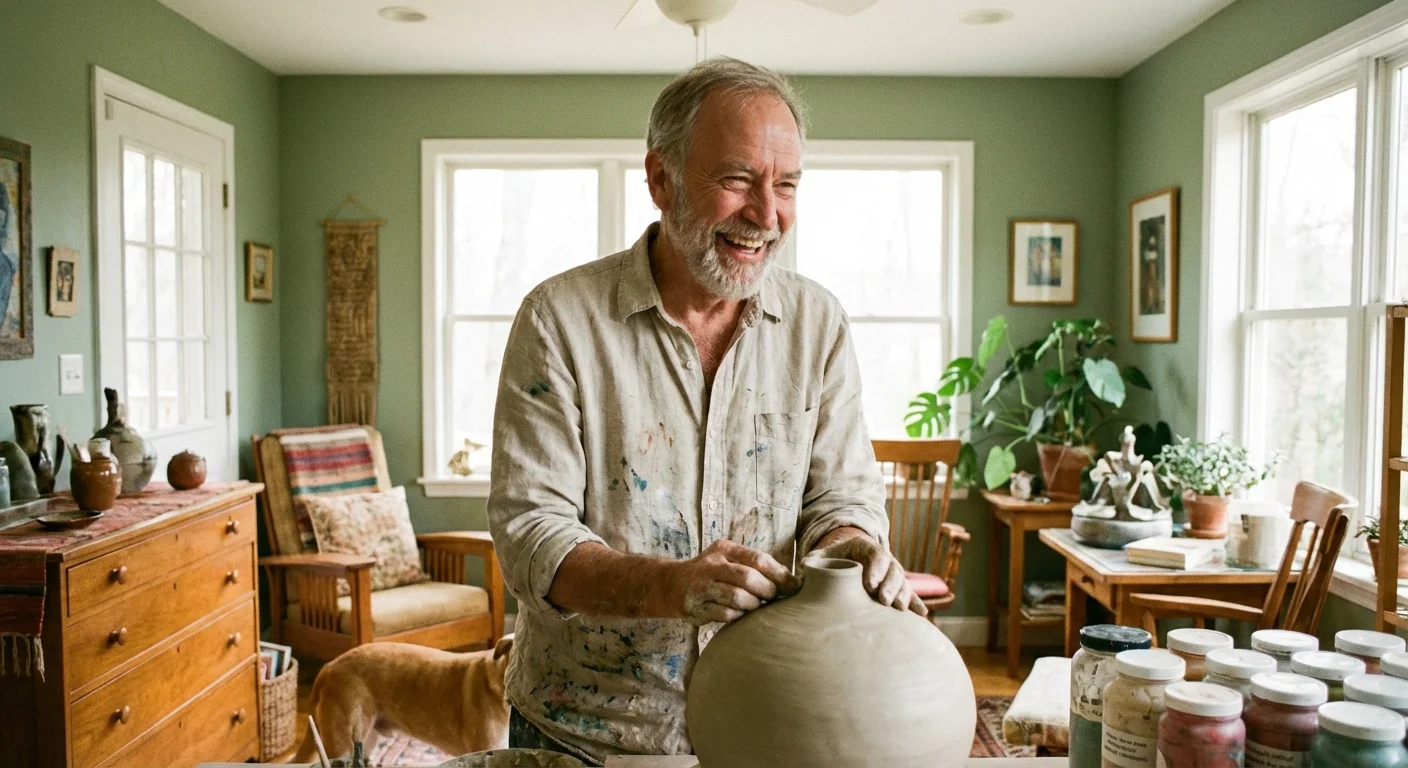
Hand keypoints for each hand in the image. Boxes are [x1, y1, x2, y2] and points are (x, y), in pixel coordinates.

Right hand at [667, 540, 801, 624]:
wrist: (671, 585)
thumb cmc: (712, 573)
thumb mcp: (729, 559)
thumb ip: (755, 566)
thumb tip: (792, 581)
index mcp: (724, 549)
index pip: (757, 559)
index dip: (780, 574)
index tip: (794, 586)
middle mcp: (711, 564)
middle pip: (748, 578)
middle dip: (767, 591)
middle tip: (773, 598)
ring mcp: (701, 586)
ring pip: (737, 597)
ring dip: (753, 605)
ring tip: (756, 606)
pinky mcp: (696, 607)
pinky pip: (726, 614)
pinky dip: (738, 616)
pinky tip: (740, 614)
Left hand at [807, 532, 926, 616]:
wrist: (842, 558)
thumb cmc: (829, 559)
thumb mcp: (819, 556)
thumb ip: (812, 563)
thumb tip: (801, 575)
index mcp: (865, 547)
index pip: (875, 554)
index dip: (876, 568)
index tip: (870, 584)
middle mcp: (882, 559)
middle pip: (893, 568)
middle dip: (890, 584)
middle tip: (884, 600)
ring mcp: (890, 573)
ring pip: (902, 581)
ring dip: (902, 595)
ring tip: (898, 609)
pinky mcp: (894, 588)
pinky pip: (908, 594)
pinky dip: (915, 604)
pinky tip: (921, 616)